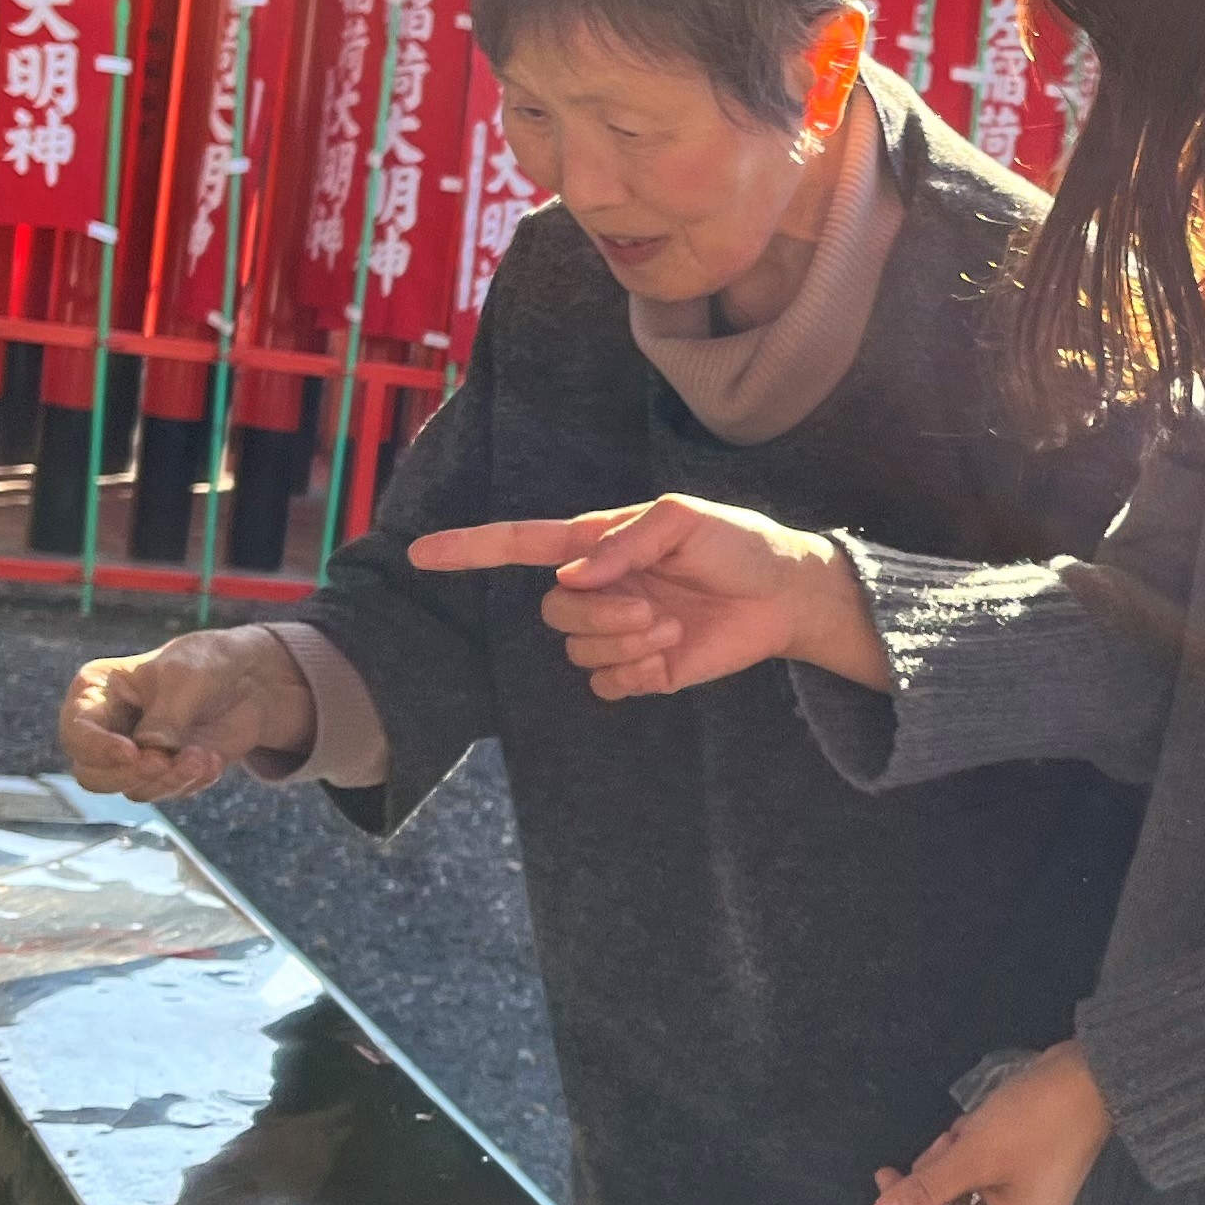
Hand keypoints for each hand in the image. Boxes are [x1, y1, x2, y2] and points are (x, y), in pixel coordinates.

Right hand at [57, 628, 316, 801]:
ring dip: (170, 780)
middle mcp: (106, 728)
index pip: (76, 732)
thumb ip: (164, 719)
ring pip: (132, 789)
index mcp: (96, 692)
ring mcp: (132, 754)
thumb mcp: (184, 681)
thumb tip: (149, 753)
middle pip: (92, 774)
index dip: (99, 749)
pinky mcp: (160, 773)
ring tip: (201, 757)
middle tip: (165, 763)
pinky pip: (165, 792)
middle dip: (131, 775)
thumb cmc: (205, 665)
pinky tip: (211, 760)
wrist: (246, 680)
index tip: (133, 752)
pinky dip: (190, 782)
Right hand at [410, 495, 894, 700]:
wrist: (782, 597)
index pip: (521, 544)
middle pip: (552, 612)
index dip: (471, 549)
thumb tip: (573, 576)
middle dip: (599, 615)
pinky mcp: (639, 670)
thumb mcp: (683, 520)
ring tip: (670, 627)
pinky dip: (633, 674)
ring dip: (624, 644)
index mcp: (597, 543)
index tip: (422, 554)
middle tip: (655, 608)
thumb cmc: (736, 544)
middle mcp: (598, 588)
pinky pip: (604, 684)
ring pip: (577, 651)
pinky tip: (667, 657)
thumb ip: (625, 541)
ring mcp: (615, 631)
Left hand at [869, 1041, 1107, 1204]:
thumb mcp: (971, 1155)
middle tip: (946, 1141)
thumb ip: (924, 1189)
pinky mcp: (1029, 1172)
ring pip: (964, 1189)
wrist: (1092, 1079)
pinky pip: (983, 1173)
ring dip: (954, 1159)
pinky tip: (980, 1124)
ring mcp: (1027, 1199)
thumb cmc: (1031, 1124)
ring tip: (967, 1128)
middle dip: (937, 1178)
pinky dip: (973, 1151)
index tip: (887, 1175)